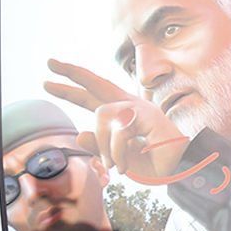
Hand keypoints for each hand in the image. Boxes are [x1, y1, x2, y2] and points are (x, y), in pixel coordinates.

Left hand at [44, 59, 188, 179]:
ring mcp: (139, 107)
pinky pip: (118, 129)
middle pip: (96, 83)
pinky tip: (124, 165)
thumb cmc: (155, 161)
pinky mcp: (147, 114)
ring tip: (112, 164)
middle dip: (72, 73)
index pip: (93, 96)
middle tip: (50, 63)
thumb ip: (100, 146)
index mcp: (123, 113)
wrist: (182, 168)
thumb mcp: (120, 157)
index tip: (48, 79)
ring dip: (102, 143)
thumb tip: (79, 134)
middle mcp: (130, 105)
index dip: (72, 88)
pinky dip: (117, 151)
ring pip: (101, 113)